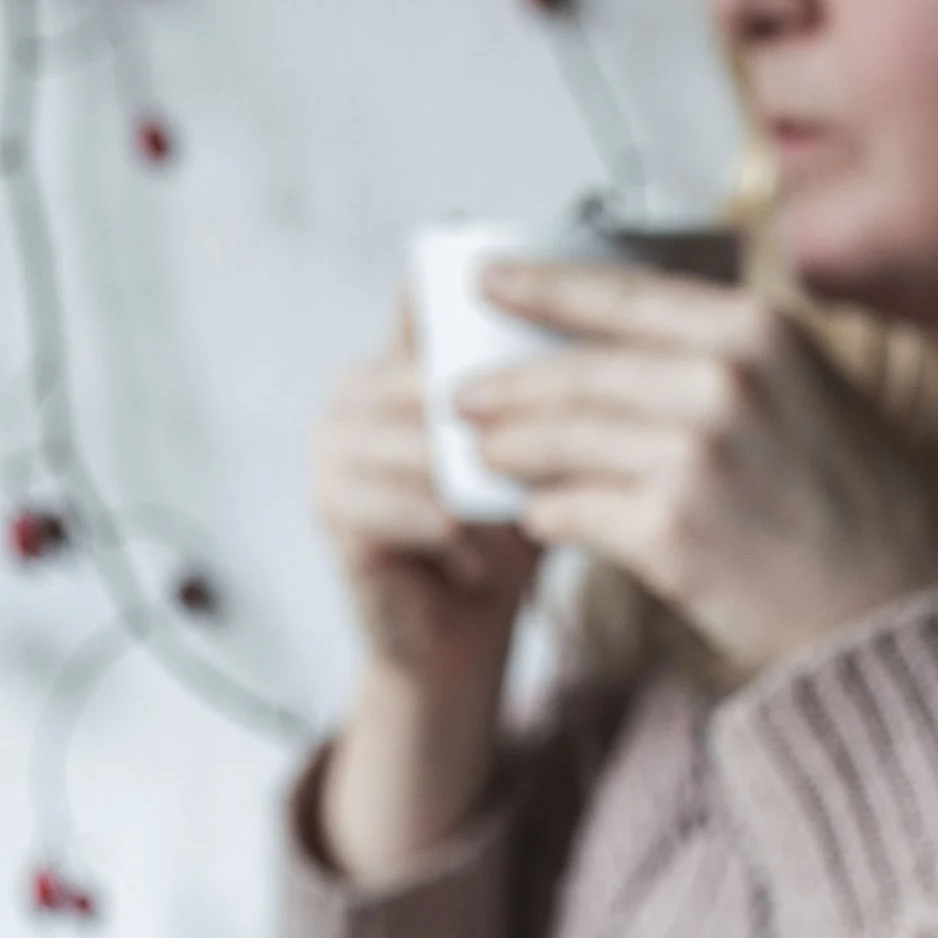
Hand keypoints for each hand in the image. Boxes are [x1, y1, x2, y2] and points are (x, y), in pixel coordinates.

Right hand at [313, 309, 539, 693]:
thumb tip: (607, 328)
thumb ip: (542, 392)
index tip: (559, 359)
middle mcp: (351, 390)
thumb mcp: (531, 452)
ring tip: (514, 534)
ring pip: (436, 447)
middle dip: (510, 427)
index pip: (436, 303)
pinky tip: (478, 569)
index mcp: (395, 359)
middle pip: (443, 382)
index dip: (495, 316)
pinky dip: (463, 542)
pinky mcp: (331, 508)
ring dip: (488, 496)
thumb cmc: (501, 533)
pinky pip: (420, 508)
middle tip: (562, 471)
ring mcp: (330, 447)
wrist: (455, 634)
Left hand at [458, 260, 937, 675]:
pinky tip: (538, 518)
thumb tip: (628, 342)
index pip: (621, 295)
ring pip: (564, 442)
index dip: (543, 285)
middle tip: (461, 395)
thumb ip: (731, 355)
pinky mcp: (673, 535)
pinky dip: (549, 515)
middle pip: (577, 372)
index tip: (487, 280)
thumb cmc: (859, 501)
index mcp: (758, 331)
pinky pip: (577, 514)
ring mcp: (695, 459)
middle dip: (507, 384)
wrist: (898, 604)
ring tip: (484, 455)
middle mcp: (724, 382)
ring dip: (512, 451)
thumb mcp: (813, 390)